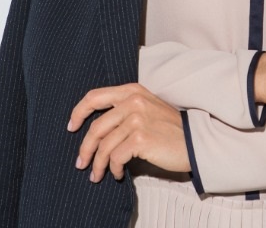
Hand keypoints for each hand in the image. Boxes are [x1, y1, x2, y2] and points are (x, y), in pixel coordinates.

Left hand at [68, 83, 190, 180]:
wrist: (194, 141)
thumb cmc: (170, 128)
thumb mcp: (147, 108)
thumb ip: (124, 110)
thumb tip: (97, 128)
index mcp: (132, 91)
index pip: (95, 96)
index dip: (78, 112)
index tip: (71, 127)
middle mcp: (133, 101)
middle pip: (95, 126)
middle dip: (85, 148)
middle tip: (81, 163)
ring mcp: (137, 119)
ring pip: (103, 145)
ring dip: (97, 165)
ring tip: (97, 175)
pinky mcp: (141, 138)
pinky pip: (115, 157)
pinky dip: (113, 169)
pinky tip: (118, 174)